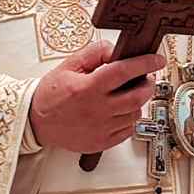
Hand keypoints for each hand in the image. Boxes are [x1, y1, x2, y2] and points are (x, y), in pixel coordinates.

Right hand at [29, 41, 163, 153]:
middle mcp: (97, 110)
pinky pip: (128, 130)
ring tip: (126, 95)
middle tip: (145, 78)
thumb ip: (94, 53)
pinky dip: (128, 119)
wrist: (36, 122)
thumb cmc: (51, 93)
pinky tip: (119, 111)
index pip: (124, 72)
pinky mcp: (102, 143)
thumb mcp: (69, 65)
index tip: (157, 59)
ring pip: (135, 114)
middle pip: (138, 96)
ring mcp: (101, 129)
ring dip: (137, 102)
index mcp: (88, 88)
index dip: (145, 63)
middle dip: (148, 84)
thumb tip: (116, 51)